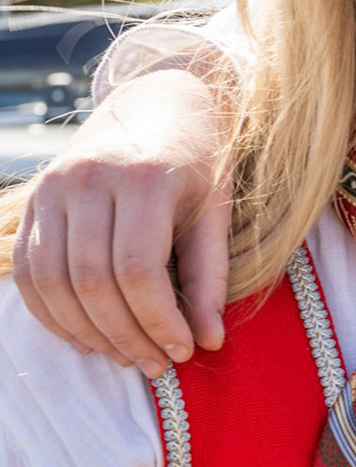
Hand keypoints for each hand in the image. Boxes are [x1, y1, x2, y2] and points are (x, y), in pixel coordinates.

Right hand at [13, 68, 232, 376]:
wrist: (159, 100)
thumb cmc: (199, 160)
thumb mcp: (217, 209)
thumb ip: (211, 275)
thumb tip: (209, 341)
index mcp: (143, 179)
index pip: (138, 269)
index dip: (158, 320)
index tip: (183, 353)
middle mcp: (88, 180)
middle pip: (90, 280)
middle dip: (123, 334)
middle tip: (155, 366)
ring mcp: (52, 188)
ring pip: (51, 280)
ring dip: (86, 331)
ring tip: (125, 356)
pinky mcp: (33, 200)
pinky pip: (28, 269)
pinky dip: (51, 311)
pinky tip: (85, 336)